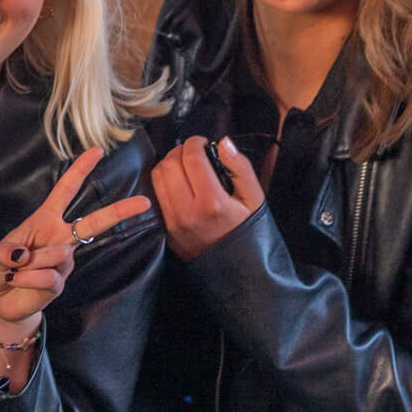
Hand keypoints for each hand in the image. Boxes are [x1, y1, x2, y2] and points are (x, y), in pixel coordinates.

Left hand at [0, 148, 151, 336]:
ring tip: (17, 271)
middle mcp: (60, 239)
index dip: (80, 171)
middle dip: (119, 211)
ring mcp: (63, 262)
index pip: (65, 191)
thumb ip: (6, 252)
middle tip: (145, 202)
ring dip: (29, 264)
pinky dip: (27, 280)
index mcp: (45, 221)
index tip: (97, 151)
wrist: (0, 303)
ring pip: (57, 254)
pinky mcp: (60, 283)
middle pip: (93, 222)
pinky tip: (21, 284)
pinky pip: (47, 277)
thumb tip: (22, 254)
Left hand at [151, 136, 262, 260]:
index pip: (192, 159)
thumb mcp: (254, 198)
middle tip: (193, 152)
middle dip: (179, 151)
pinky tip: (179, 182)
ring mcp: (173, 223)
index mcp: (212, 203)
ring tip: (185, 165)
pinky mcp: (166, 230)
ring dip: (168, 164)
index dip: (194, 143)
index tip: (202, 142)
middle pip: (169, 165)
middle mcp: (188, 213)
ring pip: (157, 178)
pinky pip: (156, 196)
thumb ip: (240, 167)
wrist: (238, 269)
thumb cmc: (248, 230)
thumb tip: (224, 142)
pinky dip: (164, 182)